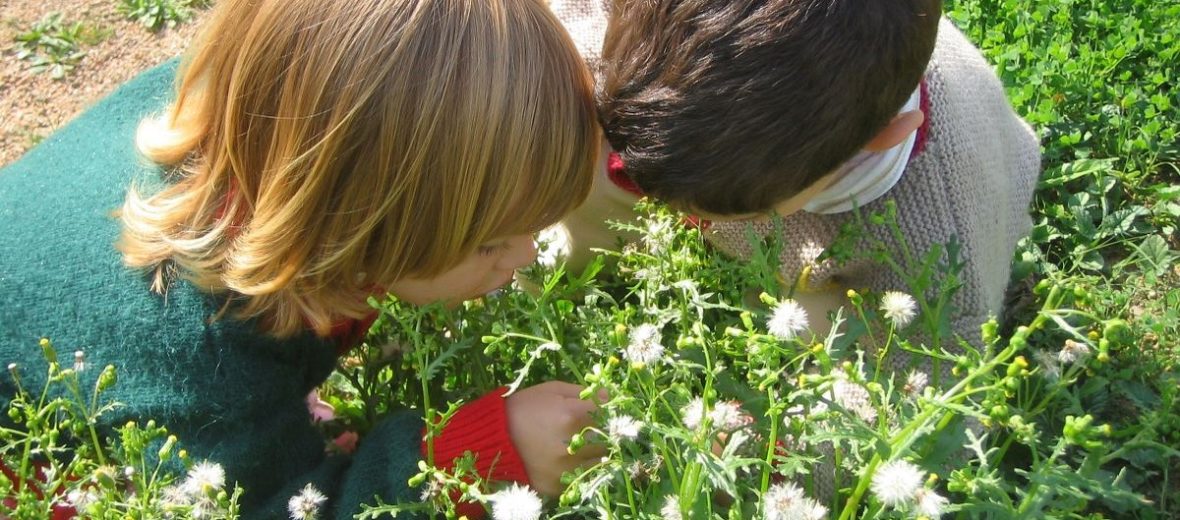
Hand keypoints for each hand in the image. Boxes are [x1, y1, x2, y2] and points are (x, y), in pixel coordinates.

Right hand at [504, 381, 604, 496]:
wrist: (493, 439)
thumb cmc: (524, 408)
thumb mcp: (552, 390)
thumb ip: (583, 392)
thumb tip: (609, 396)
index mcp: (571, 415)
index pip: (608, 414)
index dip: (609, 411)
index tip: (605, 410)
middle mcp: (572, 445)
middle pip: (608, 439)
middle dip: (604, 431)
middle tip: (591, 427)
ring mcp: (566, 468)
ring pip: (599, 459)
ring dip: (595, 451)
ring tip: (578, 442)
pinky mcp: (559, 485)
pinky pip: (584, 476)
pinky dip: (581, 467)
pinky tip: (569, 458)